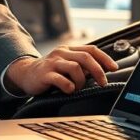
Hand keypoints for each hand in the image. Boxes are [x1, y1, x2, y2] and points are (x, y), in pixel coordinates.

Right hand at [4, 45, 118, 95]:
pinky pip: (61, 79)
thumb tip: (101, 71)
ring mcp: (52, 62)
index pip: (91, 49)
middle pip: (85, 57)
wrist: (25, 74)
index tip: (114, 68)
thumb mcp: (66, 65)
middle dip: (98, 71)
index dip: (104, 58)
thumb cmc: (50, 72)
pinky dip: (68, 86)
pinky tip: (68, 90)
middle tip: (103, 82)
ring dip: (81, 81)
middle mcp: (61, 53)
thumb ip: (81, 66)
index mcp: (69, 50)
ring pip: (75, 67)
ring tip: (77, 88)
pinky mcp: (45, 73)